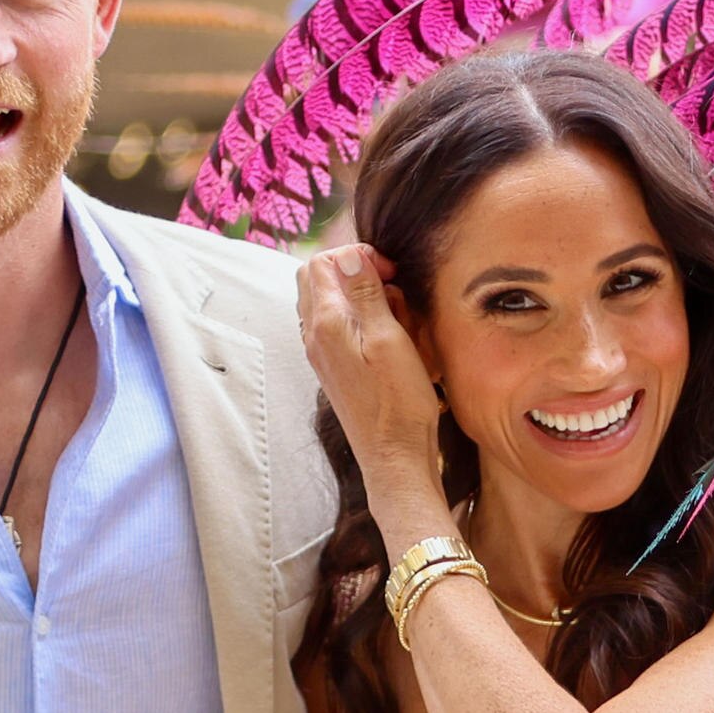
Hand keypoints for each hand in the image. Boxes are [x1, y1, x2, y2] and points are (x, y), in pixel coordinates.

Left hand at [293, 246, 449, 509]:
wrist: (394, 455)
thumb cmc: (399, 402)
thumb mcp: (390, 340)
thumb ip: (367, 296)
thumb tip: (350, 257)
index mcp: (326, 323)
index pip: (324, 263)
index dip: (358, 257)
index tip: (391, 272)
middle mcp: (314, 335)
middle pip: (317, 278)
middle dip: (353, 271)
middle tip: (390, 285)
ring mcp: (320, 352)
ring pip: (325, 301)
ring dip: (356, 296)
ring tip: (392, 313)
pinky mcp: (332, 367)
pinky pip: (335, 326)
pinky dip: (358, 319)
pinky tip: (385, 335)